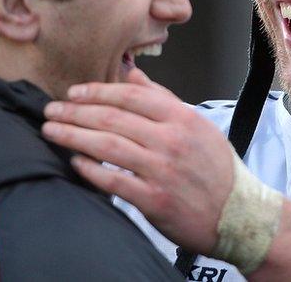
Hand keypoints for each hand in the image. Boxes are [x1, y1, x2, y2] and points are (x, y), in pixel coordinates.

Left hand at [42, 68, 233, 253]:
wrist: (238, 214)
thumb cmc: (216, 169)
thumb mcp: (198, 125)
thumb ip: (163, 99)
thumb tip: (132, 75)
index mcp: (181, 118)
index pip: (131, 96)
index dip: (98, 91)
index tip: (74, 92)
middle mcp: (171, 140)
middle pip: (113, 118)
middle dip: (75, 112)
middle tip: (51, 109)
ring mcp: (162, 171)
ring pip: (108, 146)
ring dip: (74, 136)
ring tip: (52, 131)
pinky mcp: (154, 200)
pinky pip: (114, 180)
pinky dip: (91, 169)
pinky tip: (75, 161)